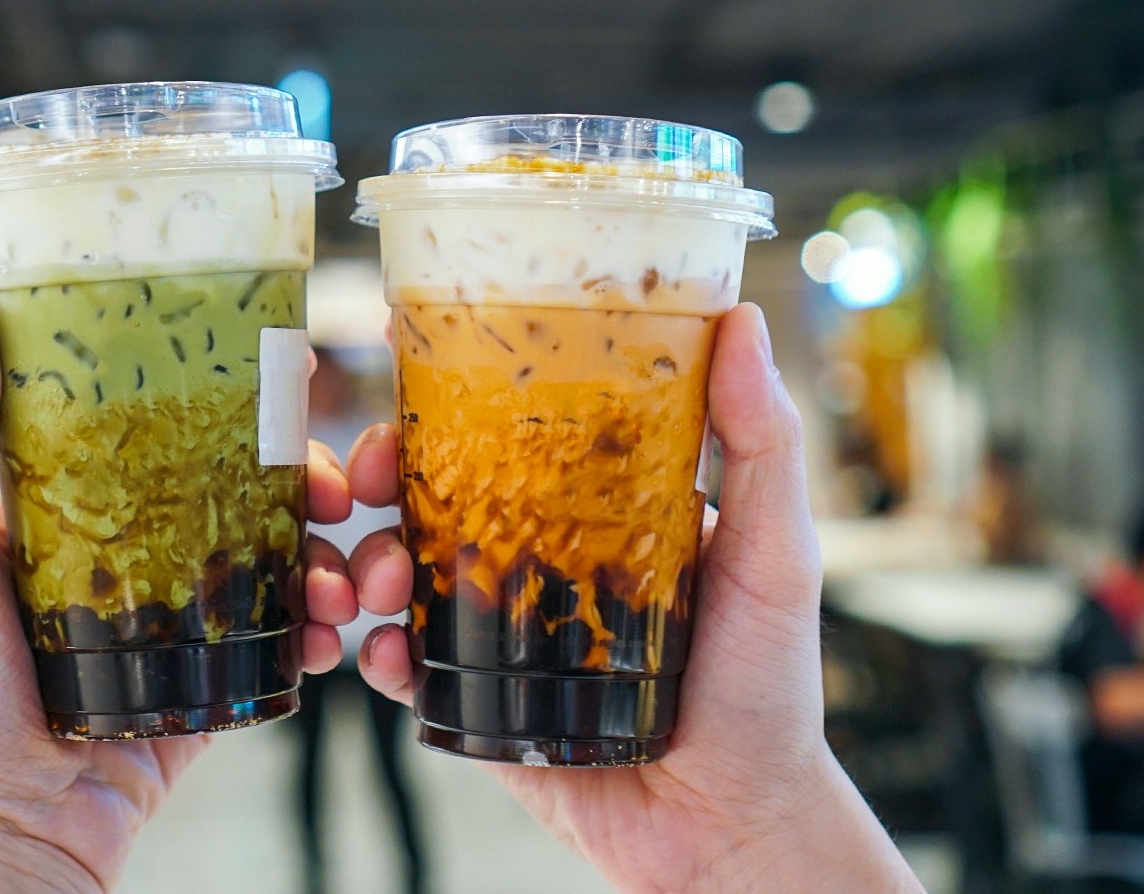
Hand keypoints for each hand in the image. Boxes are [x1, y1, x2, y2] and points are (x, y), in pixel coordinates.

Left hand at [0, 290, 355, 892]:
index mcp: (65, 502)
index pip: (156, 421)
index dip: (226, 397)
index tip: (283, 383)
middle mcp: (126, 545)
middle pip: (236, 482)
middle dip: (304, 478)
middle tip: (339, 492)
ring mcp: (171, 611)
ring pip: (271, 555)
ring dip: (326, 557)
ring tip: (347, 585)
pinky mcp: (207, 674)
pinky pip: (279, 635)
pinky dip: (319, 629)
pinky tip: (334, 636)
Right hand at [346, 303, 923, 892]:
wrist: (733, 824)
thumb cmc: (767, 686)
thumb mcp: (774, 553)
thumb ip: (760, 443)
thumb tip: (740, 319)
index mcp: (596, 505)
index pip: (512, 424)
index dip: (449, 389)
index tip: (404, 350)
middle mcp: (541, 554)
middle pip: (435, 488)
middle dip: (384, 470)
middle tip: (371, 477)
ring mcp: (504, 626)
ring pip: (403, 567)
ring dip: (368, 558)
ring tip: (376, 582)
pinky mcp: (479, 699)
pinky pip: (410, 665)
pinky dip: (381, 653)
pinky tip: (384, 655)